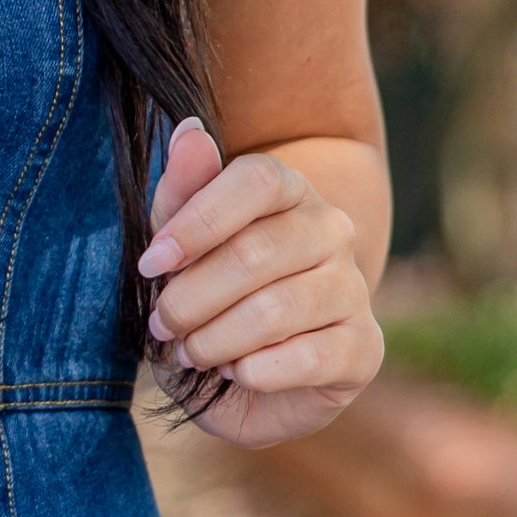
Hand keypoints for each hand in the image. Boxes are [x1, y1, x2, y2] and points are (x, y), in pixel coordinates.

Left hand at [136, 118, 383, 452]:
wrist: (245, 384)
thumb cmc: (208, 303)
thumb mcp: (179, 252)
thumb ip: (182, 196)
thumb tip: (188, 131)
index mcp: (289, 192)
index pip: (258, 179)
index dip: (199, 220)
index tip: (152, 264)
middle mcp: (332, 231)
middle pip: (257, 252)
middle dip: (191, 298)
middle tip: (161, 326)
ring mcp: (354, 288)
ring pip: (276, 309)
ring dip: (215, 340)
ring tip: (190, 352)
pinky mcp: (364, 348)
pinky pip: (308, 358)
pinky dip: (255, 372)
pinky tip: (236, 373)